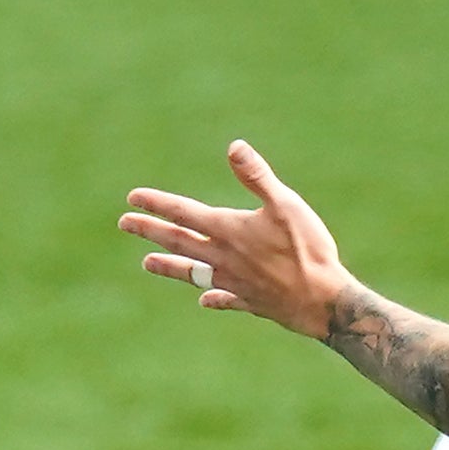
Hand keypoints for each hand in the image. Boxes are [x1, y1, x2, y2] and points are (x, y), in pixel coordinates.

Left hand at [121, 142, 351, 337]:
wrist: (323, 302)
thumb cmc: (307, 250)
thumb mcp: (286, 205)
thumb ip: (257, 177)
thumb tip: (234, 147)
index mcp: (229, 231)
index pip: (184, 214)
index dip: (158, 203)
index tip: (132, 197)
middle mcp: (224, 258)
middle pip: (179, 242)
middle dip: (150, 231)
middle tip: (125, 223)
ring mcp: (235, 283)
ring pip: (193, 273)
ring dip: (170, 266)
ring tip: (147, 263)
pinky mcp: (251, 302)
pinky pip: (224, 299)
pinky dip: (212, 297)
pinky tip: (205, 299)